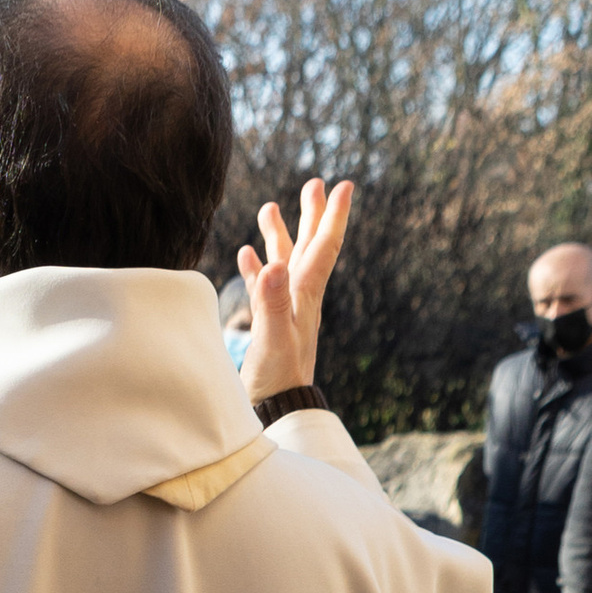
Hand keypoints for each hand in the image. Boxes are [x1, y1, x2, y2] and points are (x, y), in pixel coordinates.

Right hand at [239, 177, 351, 405]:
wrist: (277, 409)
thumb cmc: (277, 377)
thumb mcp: (274, 339)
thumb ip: (273, 303)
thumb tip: (274, 264)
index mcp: (305, 296)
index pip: (323, 248)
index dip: (333, 216)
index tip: (344, 185)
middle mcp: (299, 297)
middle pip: (309, 247)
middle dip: (312, 215)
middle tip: (315, 183)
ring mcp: (284, 309)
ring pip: (285, 261)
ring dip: (279, 235)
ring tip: (271, 208)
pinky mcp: (269, 322)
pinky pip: (264, 286)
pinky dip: (257, 268)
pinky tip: (247, 256)